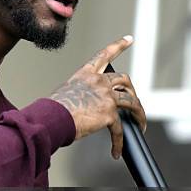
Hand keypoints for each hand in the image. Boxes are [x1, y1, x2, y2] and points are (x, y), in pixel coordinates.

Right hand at [49, 35, 146, 158]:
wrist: (51, 118)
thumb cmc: (52, 110)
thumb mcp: (66, 94)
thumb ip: (81, 95)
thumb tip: (86, 107)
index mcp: (86, 74)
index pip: (104, 55)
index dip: (119, 45)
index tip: (130, 39)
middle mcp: (98, 81)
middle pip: (124, 80)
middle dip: (132, 92)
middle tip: (134, 104)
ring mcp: (106, 96)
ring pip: (132, 102)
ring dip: (139, 115)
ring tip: (140, 126)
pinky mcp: (109, 113)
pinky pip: (120, 129)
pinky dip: (119, 141)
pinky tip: (116, 151)